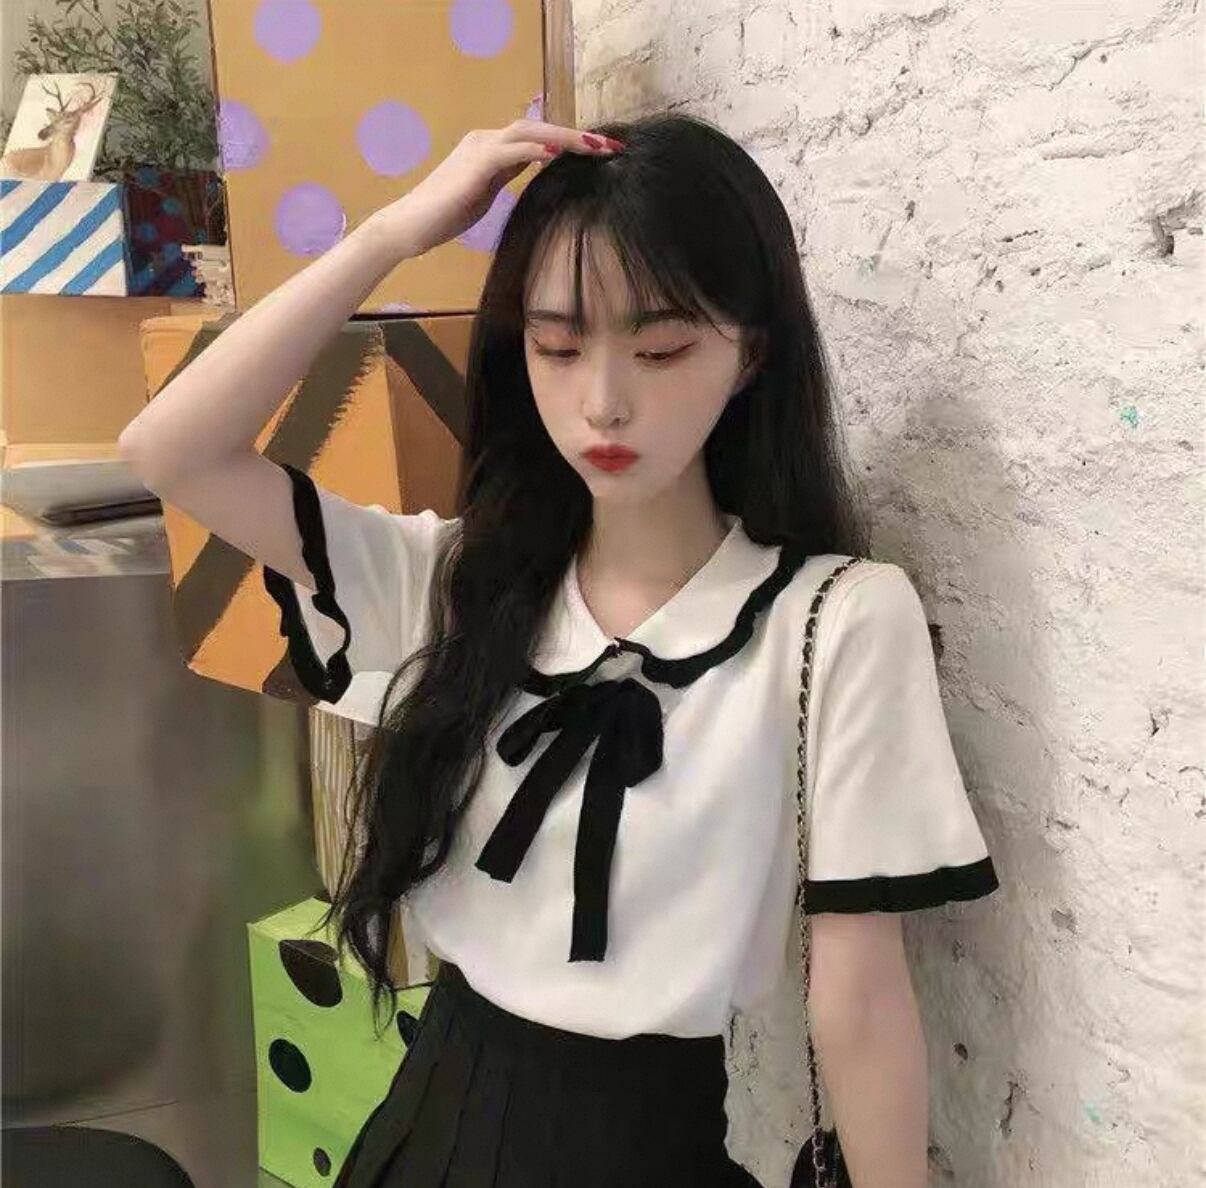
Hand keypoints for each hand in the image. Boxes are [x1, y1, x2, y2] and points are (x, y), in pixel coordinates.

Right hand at [372, 120, 622, 258]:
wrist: (409, 226)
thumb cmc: (444, 218)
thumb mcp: (485, 196)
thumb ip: (508, 180)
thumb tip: (536, 174)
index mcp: (491, 149)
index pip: (538, 139)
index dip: (570, 144)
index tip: (601, 154)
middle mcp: (486, 140)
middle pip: (540, 128)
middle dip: (578, 137)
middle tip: (613, 147)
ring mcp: (480, 148)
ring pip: (531, 132)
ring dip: (567, 138)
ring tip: (598, 148)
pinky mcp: (476, 164)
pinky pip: (513, 150)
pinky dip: (538, 149)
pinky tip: (560, 154)